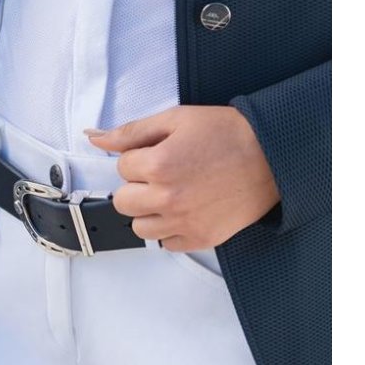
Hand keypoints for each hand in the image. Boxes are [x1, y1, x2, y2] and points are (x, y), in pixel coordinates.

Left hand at [85, 105, 280, 251]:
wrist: (270, 155)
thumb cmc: (225, 133)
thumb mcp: (174, 119)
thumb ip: (130, 132)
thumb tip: (94, 137)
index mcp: (159, 165)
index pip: (121, 167)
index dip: (138, 157)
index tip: (158, 152)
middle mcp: (169, 198)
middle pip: (123, 201)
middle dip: (136, 185)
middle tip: (161, 173)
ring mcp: (185, 222)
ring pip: (139, 227)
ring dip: (148, 210)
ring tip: (171, 192)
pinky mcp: (201, 238)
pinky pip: (166, 244)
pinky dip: (169, 229)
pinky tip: (184, 209)